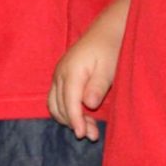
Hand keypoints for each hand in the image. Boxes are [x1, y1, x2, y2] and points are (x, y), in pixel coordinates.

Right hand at [50, 20, 121, 140]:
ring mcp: (58, 75)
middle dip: (74, 123)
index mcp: (71, 71)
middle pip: (60, 106)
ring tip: (89, 128)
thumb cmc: (110, 49)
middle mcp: (60, 73)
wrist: (107, 30)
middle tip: (93, 134)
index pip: (69, 102)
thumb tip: (88, 104)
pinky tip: (82, 117)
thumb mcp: (109, 68)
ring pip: (55, 105)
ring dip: (69, 119)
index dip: (75, 120)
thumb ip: (97, 86)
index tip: (83, 134)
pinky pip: (56, 99)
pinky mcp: (61, 77)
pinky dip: (66, 111)